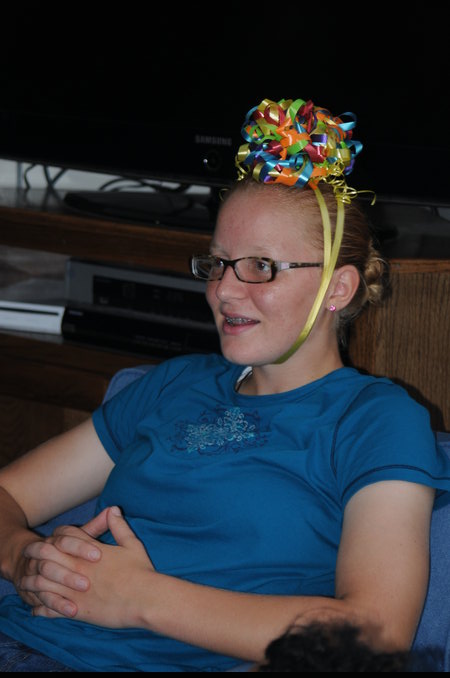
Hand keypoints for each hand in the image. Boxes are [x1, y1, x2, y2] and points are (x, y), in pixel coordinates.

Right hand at [18, 508, 109, 614]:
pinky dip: (53, 604)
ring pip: (41, 579)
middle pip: (49, 557)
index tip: (99, 555)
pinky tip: (71, 611)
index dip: (80, 546)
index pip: (65, 537)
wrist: (31, 564)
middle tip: (88, 583)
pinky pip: (38, 598)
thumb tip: (114, 509)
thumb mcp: (81, 539)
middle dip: (67, 570)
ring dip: (59, 588)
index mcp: (55, 538)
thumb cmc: (68, 552)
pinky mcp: (31, 591)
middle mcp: (41, 553)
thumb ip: (95, 527)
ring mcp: (33, 572)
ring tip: (80, 598)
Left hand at [24, 507, 154, 626]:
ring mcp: (75, 590)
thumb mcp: (132, 544)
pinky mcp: (77, 610)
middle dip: (37, 553)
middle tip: (30, 555)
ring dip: (33, 582)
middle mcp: (78, 568)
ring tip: (26, 584)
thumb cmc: (141, 571)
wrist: (145, 599)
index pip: (65, 536)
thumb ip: (119, 527)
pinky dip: (41, 609)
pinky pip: (51, 610)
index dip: (57, 535)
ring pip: (44, 583)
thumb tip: (113, 509)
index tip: (52, 539)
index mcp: (90, 551)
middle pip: (48, 555)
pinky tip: (36, 610)